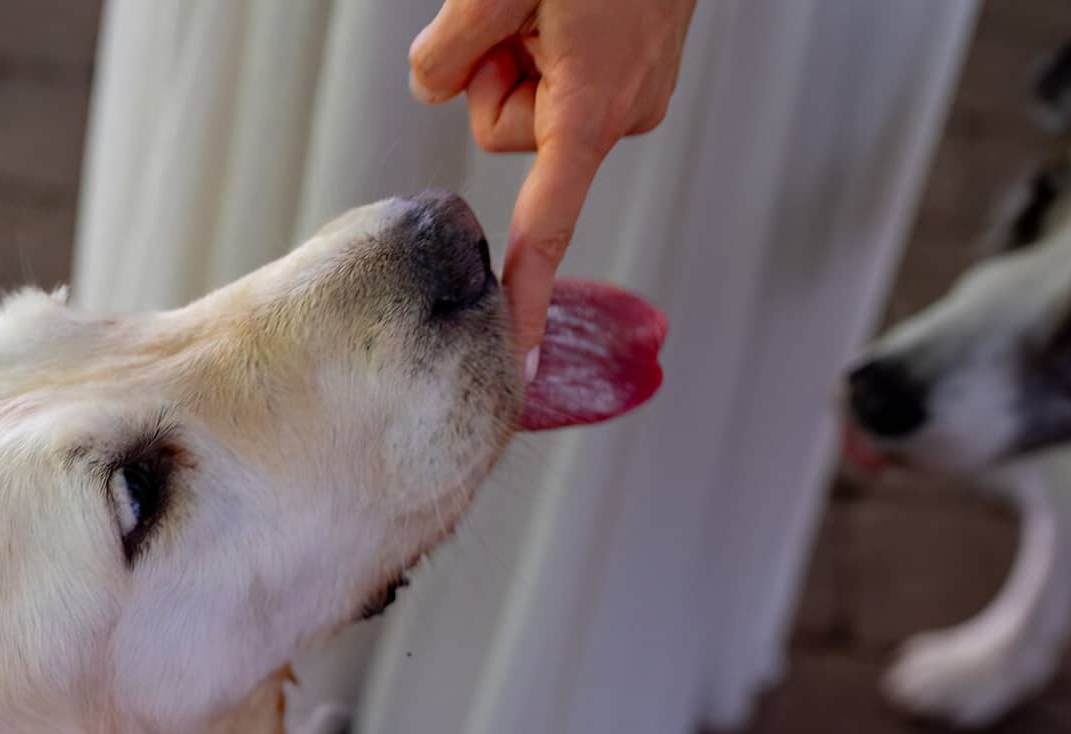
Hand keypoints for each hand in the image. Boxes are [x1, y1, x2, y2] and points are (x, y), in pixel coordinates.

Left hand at [410, 0, 695, 358]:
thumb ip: (448, 52)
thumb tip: (431, 89)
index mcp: (592, 109)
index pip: (549, 223)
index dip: (525, 294)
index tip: (517, 360)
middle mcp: (623, 113)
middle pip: (508, 132)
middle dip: (494, 76)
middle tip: (523, 9)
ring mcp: (636, 93)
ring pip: (532, 102)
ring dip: (520, 50)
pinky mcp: (638, 71)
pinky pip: (563, 77)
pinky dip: (549, 41)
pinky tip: (571, 2)